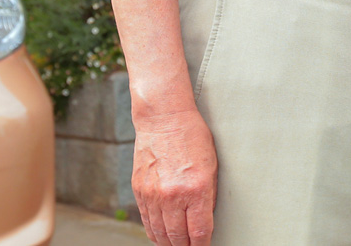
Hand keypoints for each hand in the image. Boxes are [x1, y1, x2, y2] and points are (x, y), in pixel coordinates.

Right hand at [132, 108, 217, 245]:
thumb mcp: (211, 166)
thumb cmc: (192, 136)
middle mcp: (172, 195)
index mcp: (196, 189)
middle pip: (178, 238)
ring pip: (160, 234)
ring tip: (177, 244)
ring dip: (169, 243)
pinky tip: (161, 233)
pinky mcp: (139, 191)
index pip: (199, 232)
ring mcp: (153, 194)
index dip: (202, 245)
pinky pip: (146, 220)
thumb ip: (208, 196)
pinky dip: (154, 231)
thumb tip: (204, 220)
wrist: (164, 118)